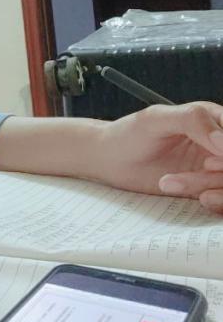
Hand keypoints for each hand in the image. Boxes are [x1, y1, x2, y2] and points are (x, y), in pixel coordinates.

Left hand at [95, 102, 222, 214]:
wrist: (110, 160)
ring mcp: (215, 168)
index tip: (209, 160)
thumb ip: (193, 121)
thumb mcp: (157, 119)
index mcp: (214, 118)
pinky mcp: (207, 189)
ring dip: (207, 186)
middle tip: (200, 168)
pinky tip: (199, 198)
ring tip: (171, 182)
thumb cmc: (130, 133)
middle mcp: (219, 144)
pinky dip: (218, 202)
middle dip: (220, 173)